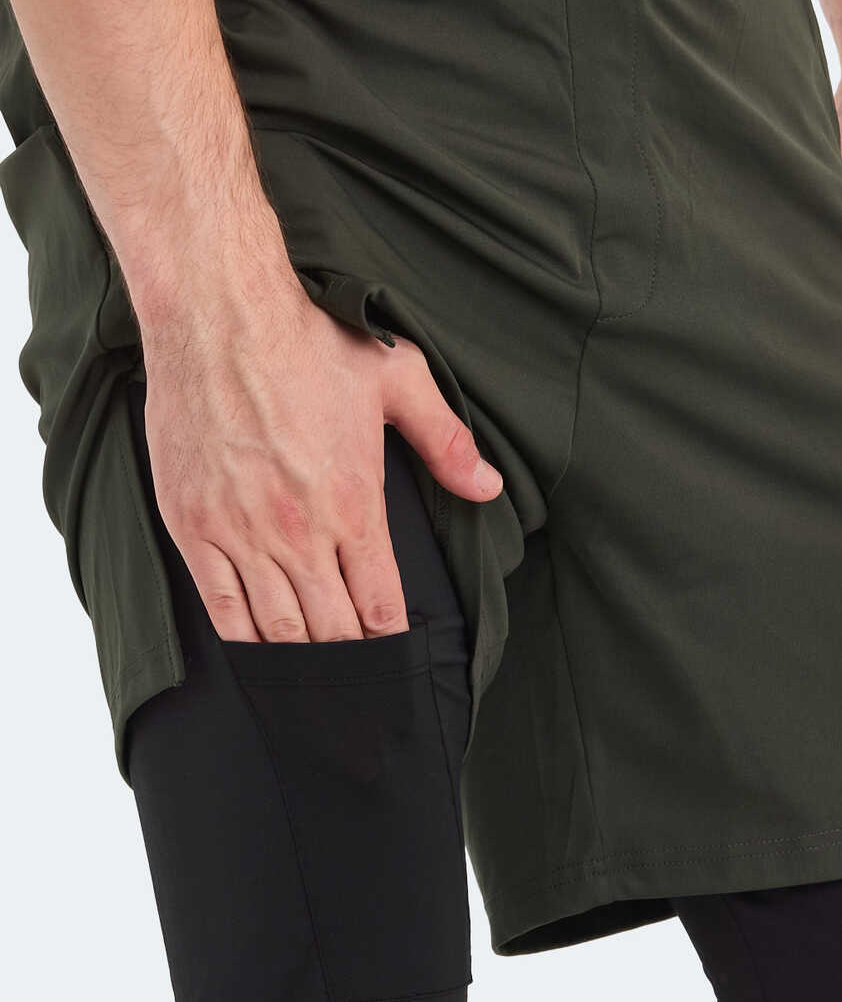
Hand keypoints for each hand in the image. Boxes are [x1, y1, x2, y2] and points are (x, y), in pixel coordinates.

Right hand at [138, 256, 502, 643]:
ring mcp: (241, 533)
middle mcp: (299, 531)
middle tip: (360, 682)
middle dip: (350, 660)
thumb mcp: (398, 380)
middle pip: (331, 628)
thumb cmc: (309, 344)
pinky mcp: (193, 526)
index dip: (392, 639)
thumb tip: (488, 487)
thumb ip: (446, 441)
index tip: (398, 656)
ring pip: (277, 627)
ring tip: (315, 677)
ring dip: (300, 659)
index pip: (381, 602)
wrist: (219, 319)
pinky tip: (258, 651)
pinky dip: (243, 638)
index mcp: (354, 504)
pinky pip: (220, 605)